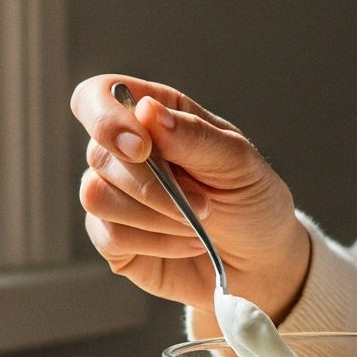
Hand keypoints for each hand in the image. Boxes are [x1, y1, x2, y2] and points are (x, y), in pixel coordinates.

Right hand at [71, 76, 310, 317]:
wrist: (260, 260)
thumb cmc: (251, 200)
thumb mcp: (238, 162)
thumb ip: (193, 135)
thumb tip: (146, 110)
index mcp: (154, 116)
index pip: (98, 95)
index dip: (105, 117)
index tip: (142, 147)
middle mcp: (125, 152)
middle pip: (99, 154)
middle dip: (154, 186)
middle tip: (204, 204)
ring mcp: (115, 195)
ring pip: (97, 196)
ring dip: (155, 215)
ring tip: (198, 224)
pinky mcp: (113, 238)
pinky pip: (109, 235)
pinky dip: (156, 242)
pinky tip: (187, 242)